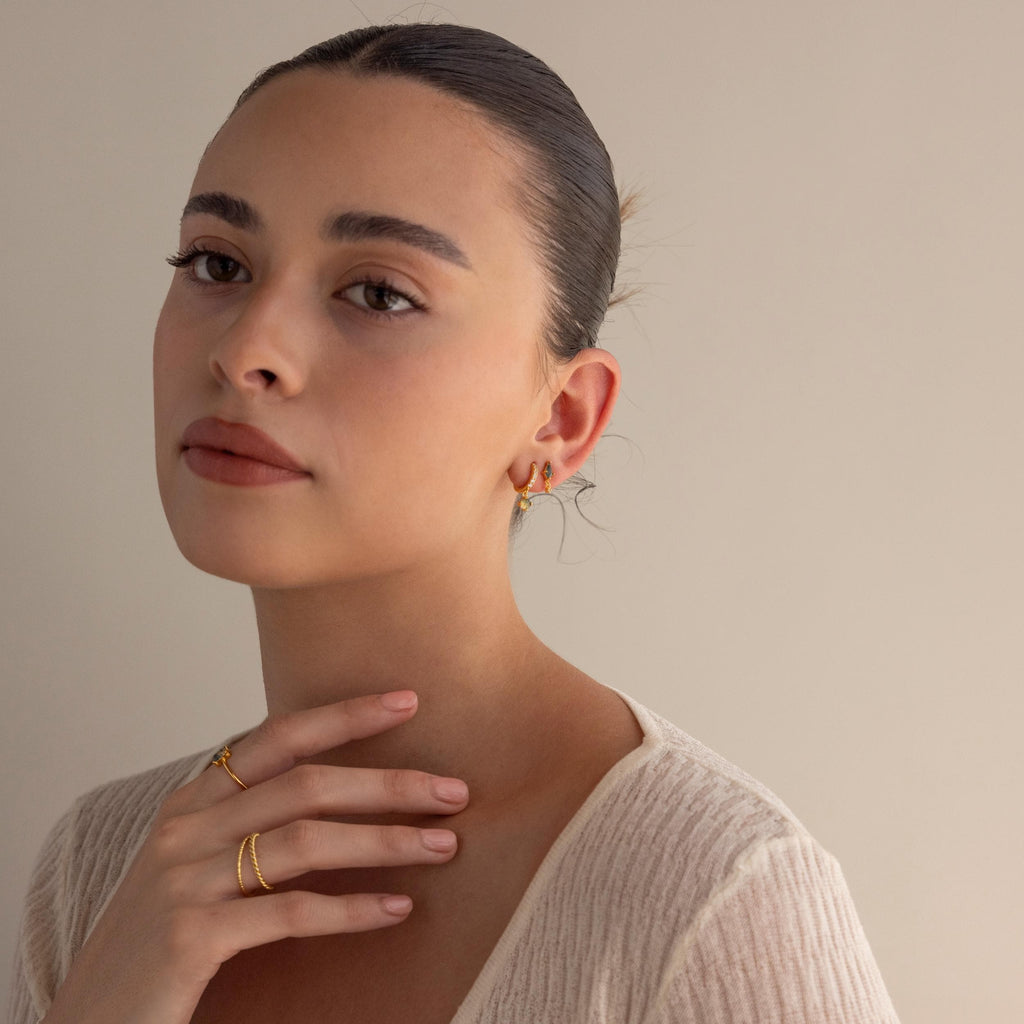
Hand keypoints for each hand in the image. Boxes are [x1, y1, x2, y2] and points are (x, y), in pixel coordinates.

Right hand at [42, 691, 467, 1023]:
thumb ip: (248, 821)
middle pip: (305, 784)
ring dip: (385, 840)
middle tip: (454, 791)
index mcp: (192, 801)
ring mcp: (184, 880)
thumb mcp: (196, 863)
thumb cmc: (159, 936)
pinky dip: (350, 909)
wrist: (90, 1021)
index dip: (344, 716)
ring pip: (305, 840)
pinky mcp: (190, 937)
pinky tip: (397, 909)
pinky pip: (290, 912)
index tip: (407, 701)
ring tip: (444, 845)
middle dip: (388, 784)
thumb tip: (339, 793)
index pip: (279, 737)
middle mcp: (186, 828)